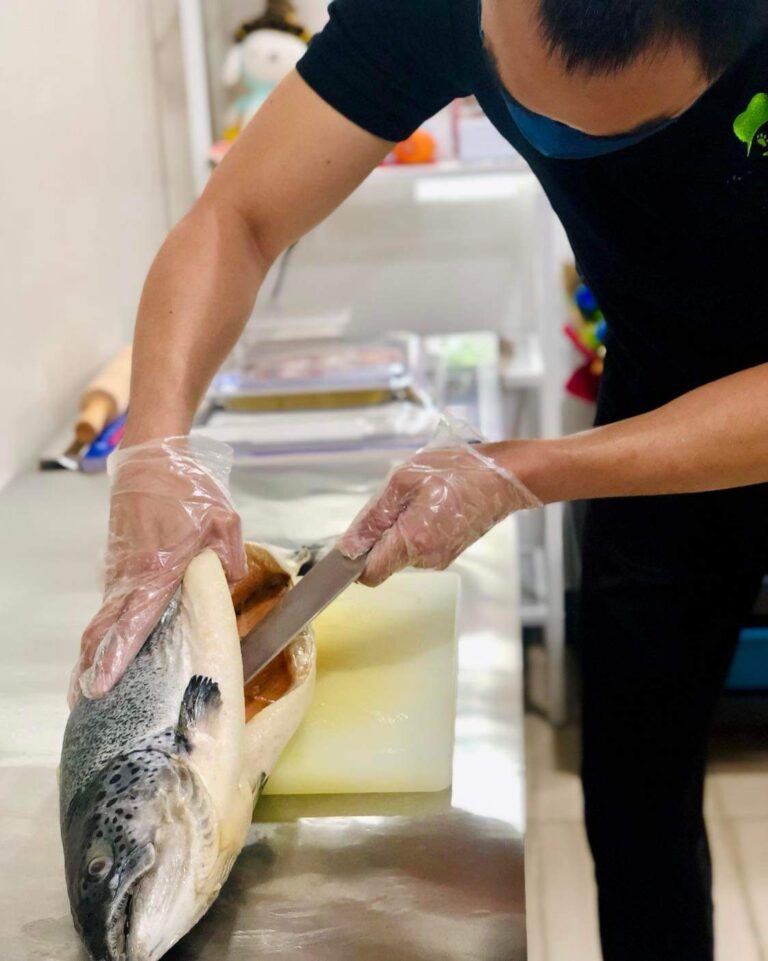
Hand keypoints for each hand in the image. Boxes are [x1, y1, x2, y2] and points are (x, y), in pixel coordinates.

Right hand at [70, 436, 246, 703]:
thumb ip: (230, 559)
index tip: (102, 681)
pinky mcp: (117, 563)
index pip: (135, 619)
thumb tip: (234, 584)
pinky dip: (106, 626)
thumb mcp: (224, 521)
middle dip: (95, 663)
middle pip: (106, 627)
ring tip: (90, 683)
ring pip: (105, 616)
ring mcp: (119, 569)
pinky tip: (107, 646)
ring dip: (97, 648)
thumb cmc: (187, 488)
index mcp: (158, 567)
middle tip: (86, 697)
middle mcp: (131, 574)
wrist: (153, 457)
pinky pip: (111, 601)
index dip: (118, 653)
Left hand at [339, 441, 540, 586]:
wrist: (505, 477)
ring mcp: (440, 558)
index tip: (353, 541)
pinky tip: (432, 506)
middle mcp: (426, 558)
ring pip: (401, 552)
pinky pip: (419, 547)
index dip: (354, 560)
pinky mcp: (449, 553)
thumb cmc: (458, 471)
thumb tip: (348, 547)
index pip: (369, 574)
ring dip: (399, 529)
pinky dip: (416, 530)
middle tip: (398, 500)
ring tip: (420, 499)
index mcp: (413, 541)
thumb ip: (372, 518)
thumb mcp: (403, 481)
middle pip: (384, 560)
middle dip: (380, 535)